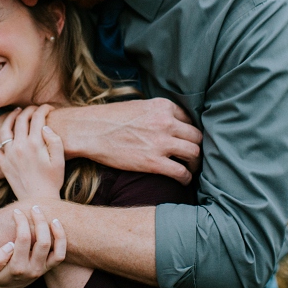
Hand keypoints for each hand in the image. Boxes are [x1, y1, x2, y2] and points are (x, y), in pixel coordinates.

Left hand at [0, 105, 63, 200]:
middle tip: (36, 109)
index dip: (44, 109)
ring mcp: (9, 155)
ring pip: (6, 129)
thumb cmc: (53, 180)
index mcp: (36, 144)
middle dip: (30, 110)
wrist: (38, 200)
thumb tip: (45, 126)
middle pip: (22, 120)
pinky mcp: (3, 163)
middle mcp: (20, 147)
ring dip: (11, 117)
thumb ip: (55, 141)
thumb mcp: (60, 161)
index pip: (38, 118)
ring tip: (17, 111)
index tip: (50, 108)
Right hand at [0, 206, 65, 287]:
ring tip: (44, 214)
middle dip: (38, 220)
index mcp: (16, 268)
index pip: (23, 239)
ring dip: (51, 226)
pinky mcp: (48, 268)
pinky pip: (60, 254)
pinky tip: (55, 223)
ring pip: (54, 247)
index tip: (16, 212)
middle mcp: (32, 269)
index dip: (21, 222)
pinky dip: (61, 238)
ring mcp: (42, 269)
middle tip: (32, 208)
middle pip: (42, 241)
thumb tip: (10, 245)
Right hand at [53, 98, 202, 184]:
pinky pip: (181, 172)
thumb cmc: (110, 119)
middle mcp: (166, 122)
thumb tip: (169, 123)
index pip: (190, 120)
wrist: (89, 131)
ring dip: (195, 164)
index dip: (189, 133)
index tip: (188, 141)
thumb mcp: (139, 106)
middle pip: (196, 137)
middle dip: (197, 148)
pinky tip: (183, 181)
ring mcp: (161, 142)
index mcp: (163, 106)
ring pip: (194, 153)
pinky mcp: (153, 162)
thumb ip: (157, 113)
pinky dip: (186, 178)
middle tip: (193, 157)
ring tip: (190, 169)